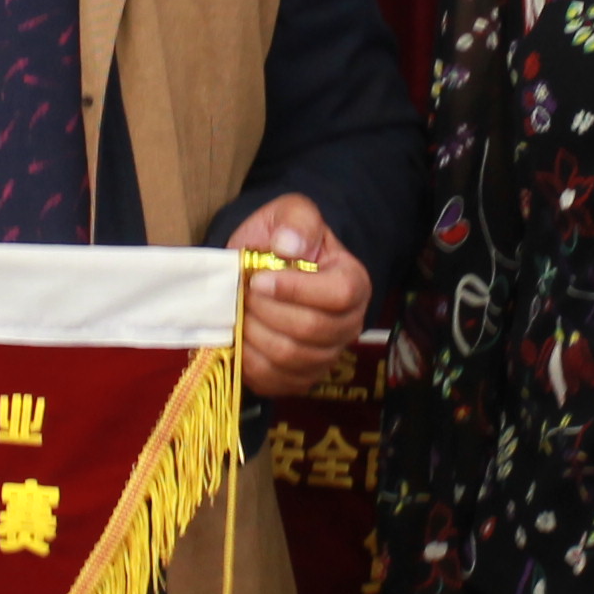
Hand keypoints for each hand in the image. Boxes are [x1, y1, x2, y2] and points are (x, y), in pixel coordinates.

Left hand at [225, 193, 371, 395]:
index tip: (258, 279)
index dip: (295, 290)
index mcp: (354, 282)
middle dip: (266, 311)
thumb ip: (297, 221)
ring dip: (254, 333)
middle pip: (311, 329)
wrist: (267, 268)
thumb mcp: (292, 213)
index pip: (339, 295)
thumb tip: (289, 246)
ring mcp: (325, 356)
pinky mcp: (300, 378)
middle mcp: (348, 324)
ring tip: (240, 312)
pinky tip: (239, 337)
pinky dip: (248, 360)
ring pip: (290, 356)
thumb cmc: (283, 240)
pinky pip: (274, 380)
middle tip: (243, 294)